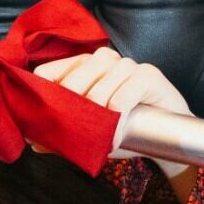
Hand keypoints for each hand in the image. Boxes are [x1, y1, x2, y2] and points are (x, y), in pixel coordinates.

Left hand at [31, 45, 194, 181]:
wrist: (169, 135)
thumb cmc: (126, 128)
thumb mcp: (91, 134)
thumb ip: (64, 136)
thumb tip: (34, 143)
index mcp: (82, 66)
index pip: (48, 73)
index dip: (42, 99)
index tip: (45, 124)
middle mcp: (102, 59)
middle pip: (70, 83)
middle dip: (70, 115)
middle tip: (77, 139)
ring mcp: (126, 64)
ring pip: (96, 92)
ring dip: (96, 124)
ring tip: (102, 142)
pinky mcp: (147, 74)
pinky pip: (121, 99)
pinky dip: (115, 124)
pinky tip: (116, 139)